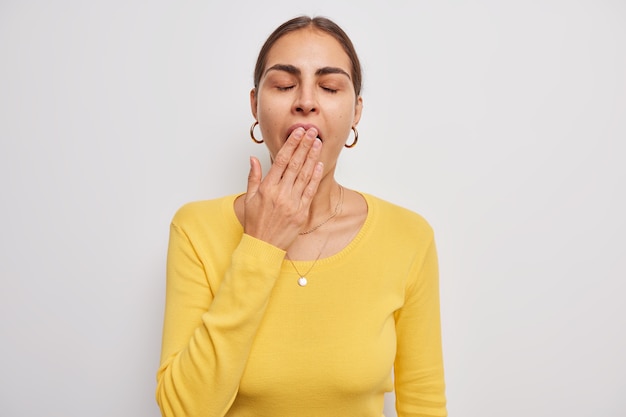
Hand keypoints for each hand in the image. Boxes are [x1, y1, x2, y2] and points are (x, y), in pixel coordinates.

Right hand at [244, 127, 323, 249]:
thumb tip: (253, 158)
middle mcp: (280, 193)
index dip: (291, 145)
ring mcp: (292, 203)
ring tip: (318, 143)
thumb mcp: (248, 198)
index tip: (298, 133)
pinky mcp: (301, 212)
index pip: (281, 160)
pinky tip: (319, 165)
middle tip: (312, 131)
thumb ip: (253, 177)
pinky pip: (310, 191)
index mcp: (266, 188)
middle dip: (304, 146)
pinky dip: (315, 177)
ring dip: (312, 157)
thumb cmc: (255, 223)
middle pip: (295, 164)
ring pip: (304, 175)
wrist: (263, 247)